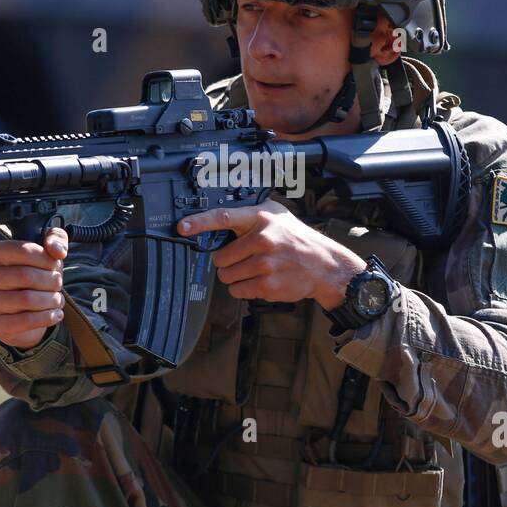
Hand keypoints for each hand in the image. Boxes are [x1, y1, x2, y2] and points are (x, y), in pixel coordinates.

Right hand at [0, 227, 68, 350]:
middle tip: (58, 283)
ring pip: (26, 299)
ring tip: (57, 299)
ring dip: (50, 300)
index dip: (46, 258)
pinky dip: (46, 317)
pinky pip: (23, 321)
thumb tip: (56, 250)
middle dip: (50, 280)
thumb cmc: (33, 275)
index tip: (55, 264)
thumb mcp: (46, 252)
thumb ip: (56, 240)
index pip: (22, 250)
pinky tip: (55, 314)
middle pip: (24, 275)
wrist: (22, 310)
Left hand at [178, 200, 365, 308]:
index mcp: (260, 218)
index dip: (199, 223)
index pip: (223, 218)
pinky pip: (237, 290)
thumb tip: (218, 219)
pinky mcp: (267, 285)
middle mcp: (262, 239)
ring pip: (226, 276)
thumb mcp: (277, 215)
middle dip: (226, 261)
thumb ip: (249, 215)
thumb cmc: (297, 239)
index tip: (182, 227)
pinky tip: (260, 280)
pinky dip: (242, 289)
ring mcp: (264, 264)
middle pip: (219, 257)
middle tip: (243, 259)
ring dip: (234, 276)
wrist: (324, 265)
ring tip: (254, 269)